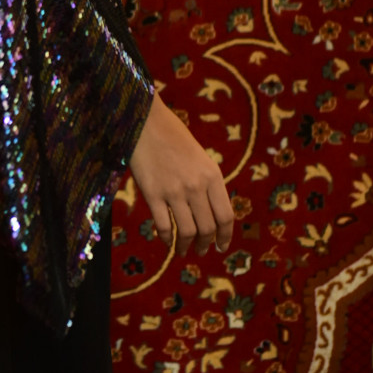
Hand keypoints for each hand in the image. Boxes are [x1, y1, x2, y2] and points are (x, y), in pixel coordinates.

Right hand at [129, 94, 233, 256]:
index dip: (225, 236)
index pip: (226, 216)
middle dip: (205, 244)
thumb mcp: (200, 158)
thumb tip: (210, 212)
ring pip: (187, 232)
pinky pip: (163, 225)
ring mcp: (174, 191)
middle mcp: (196, 186)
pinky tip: (166, 241)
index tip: (221, 246)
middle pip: (207, 228)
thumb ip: (207, 183)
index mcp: (212, 176)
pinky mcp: (152, 194)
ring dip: (186, 246)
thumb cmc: (173, 136)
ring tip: (183, 251)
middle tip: (201, 251)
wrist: (146, 121)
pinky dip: (166, 238)